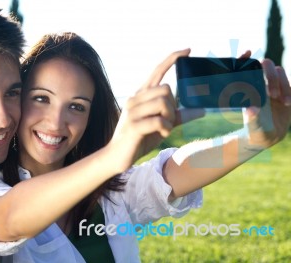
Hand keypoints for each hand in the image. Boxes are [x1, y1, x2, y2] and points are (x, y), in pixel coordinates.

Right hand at [110, 49, 204, 169]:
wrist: (117, 156)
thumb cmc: (139, 139)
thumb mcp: (161, 125)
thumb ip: (178, 116)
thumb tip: (201, 110)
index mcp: (141, 95)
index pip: (157, 71)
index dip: (172, 59)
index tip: (188, 50)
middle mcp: (135, 99)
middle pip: (166, 89)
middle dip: (173, 106)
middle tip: (168, 121)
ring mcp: (132, 111)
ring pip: (163, 102)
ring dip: (169, 118)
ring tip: (164, 129)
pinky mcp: (133, 125)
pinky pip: (159, 120)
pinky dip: (165, 128)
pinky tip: (160, 134)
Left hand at [243, 58, 290, 147]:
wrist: (267, 136)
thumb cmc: (254, 129)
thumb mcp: (252, 126)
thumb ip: (252, 118)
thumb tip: (251, 110)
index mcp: (249, 87)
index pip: (247, 67)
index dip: (245, 58)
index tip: (247, 53)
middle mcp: (261, 83)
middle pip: (267, 66)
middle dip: (271, 76)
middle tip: (272, 94)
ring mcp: (275, 86)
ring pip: (280, 73)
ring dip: (282, 83)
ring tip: (283, 101)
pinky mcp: (287, 92)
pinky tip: (288, 103)